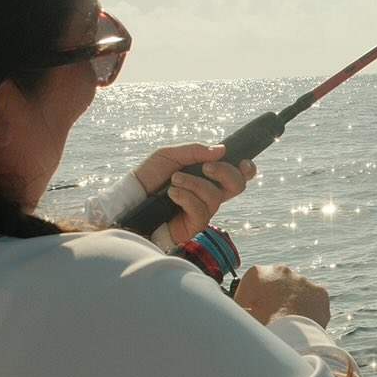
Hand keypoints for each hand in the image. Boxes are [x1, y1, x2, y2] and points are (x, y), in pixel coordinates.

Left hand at [131, 142, 255, 245]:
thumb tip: (221, 150)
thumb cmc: (149, 177)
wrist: (130, 199)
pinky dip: (186, 198)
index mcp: (208, 176)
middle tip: (206, 167)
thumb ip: (194, 150)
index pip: (237, 174)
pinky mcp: (194, 226)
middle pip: (237, 186)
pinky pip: (201, 211)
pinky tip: (172, 194)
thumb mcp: (169, 155)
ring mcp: (203, 211)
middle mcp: (209, 194)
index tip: (244, 162)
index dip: (246, 169)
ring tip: (174, 180)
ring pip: (215, 197)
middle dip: (225, 173)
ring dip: (195, 184)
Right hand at [234, 263, 330, 328]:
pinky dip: (308, 309)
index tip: (252, 313)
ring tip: (288, 322)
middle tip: (270, 318)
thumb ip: (240, 308)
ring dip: (292, 302)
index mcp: (256, 274)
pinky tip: (302, 322)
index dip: (250, 301)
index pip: (251, 285)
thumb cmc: (262, 327)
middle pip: (274, 285)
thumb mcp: (241, 316)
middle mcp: (281, 271)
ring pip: (295, 291)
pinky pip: (312, 300)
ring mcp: (303, 280)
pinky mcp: (319, 292)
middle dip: (272, 298)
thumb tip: (237, 313)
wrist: (291, 338)